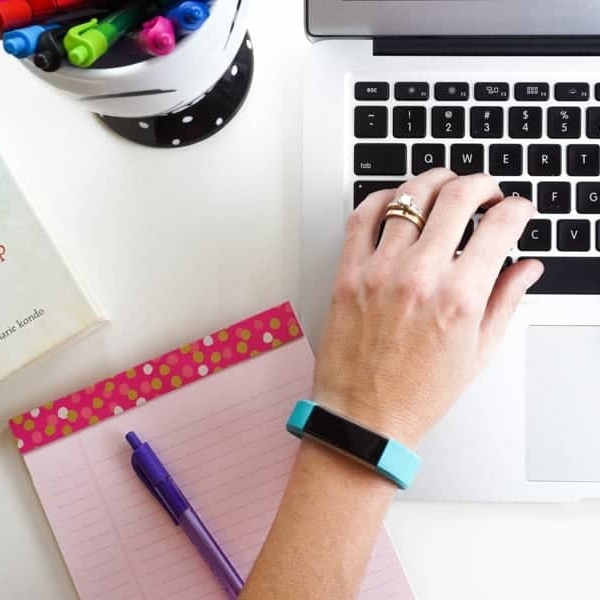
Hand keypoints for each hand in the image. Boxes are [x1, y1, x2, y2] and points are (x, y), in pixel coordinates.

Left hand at [313, 170, 543, 447]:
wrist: (363, 417)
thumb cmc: (418, 393)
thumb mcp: (477, 353)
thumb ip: (506, 301)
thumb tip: (528, 268)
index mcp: (460, 297)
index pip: (500, 227)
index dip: (518, 209)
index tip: (518, 209)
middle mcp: (420, 276)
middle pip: (458, 197)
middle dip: (482, 183)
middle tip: (486, 191)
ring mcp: (380, 271)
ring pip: (411, 196)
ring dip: (435, 181)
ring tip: (445, 185)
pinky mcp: (348, 273)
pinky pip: (363, 216)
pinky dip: (383, 197)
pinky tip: (397, 199)